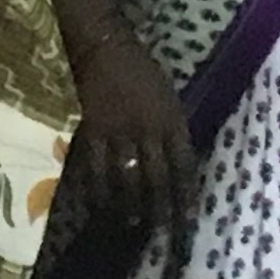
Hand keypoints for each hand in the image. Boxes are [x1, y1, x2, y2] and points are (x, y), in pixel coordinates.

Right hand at [63, 38, 190, 243]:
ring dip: (131, 205)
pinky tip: (100, 206)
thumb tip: (176, 163)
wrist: (104, 47)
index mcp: (172, 120)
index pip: (184, 166)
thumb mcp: (169, 97)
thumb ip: (172, 129)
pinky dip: (99, 190)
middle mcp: (149, 130)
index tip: (186, 217)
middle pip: (157, 179)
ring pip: (128, 178)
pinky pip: (96, 168)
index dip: (185, 194)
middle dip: (160, 208)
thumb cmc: (141, 69)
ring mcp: (120, 132)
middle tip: (160, 231)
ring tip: (132, 224)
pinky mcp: (93, 131)